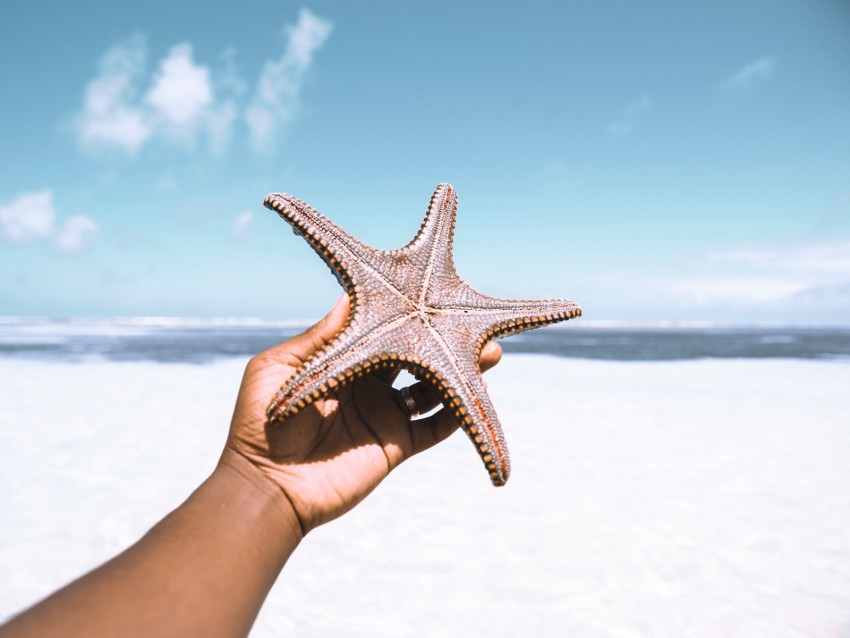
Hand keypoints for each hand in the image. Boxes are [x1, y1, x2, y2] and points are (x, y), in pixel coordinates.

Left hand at [223, 295, 501, 534]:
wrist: (266, 487)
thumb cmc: (260, 423)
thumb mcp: (280, 368)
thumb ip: (319, 337)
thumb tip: (349, 295)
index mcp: (342, 360)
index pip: (382, 331)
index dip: (407, 314)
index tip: (432, 293)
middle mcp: (368, 384)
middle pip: (414, 355)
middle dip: (443, 338)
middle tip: (473, 321)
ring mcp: (384, 415)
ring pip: (432, 388)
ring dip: (460, 370)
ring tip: (490, 352)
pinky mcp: (395, 446)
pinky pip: (435, 428)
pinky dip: (459, 413)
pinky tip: (478, 392)